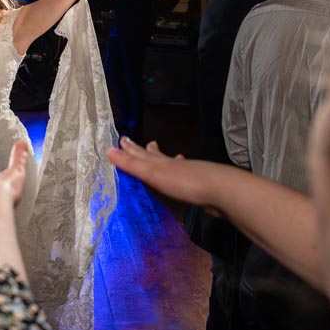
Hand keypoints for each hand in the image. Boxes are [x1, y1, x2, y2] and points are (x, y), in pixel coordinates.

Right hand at [107, 137, 222, 214]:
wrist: (220, 190)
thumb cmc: (184, 182)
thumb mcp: (154, 174)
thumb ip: (133, 165)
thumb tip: (109, 151)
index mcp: (161, 163)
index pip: (142, 154)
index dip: (131, 148)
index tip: (123, 139)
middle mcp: (174, 165)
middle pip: (158, 156)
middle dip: (150, 151)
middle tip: (147, 142)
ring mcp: (188, 174)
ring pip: (174, 166)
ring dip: (169, 161)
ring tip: (170, 156)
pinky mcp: (199, 186)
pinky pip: (185, 178)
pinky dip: (184, 175)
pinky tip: (188, 178)